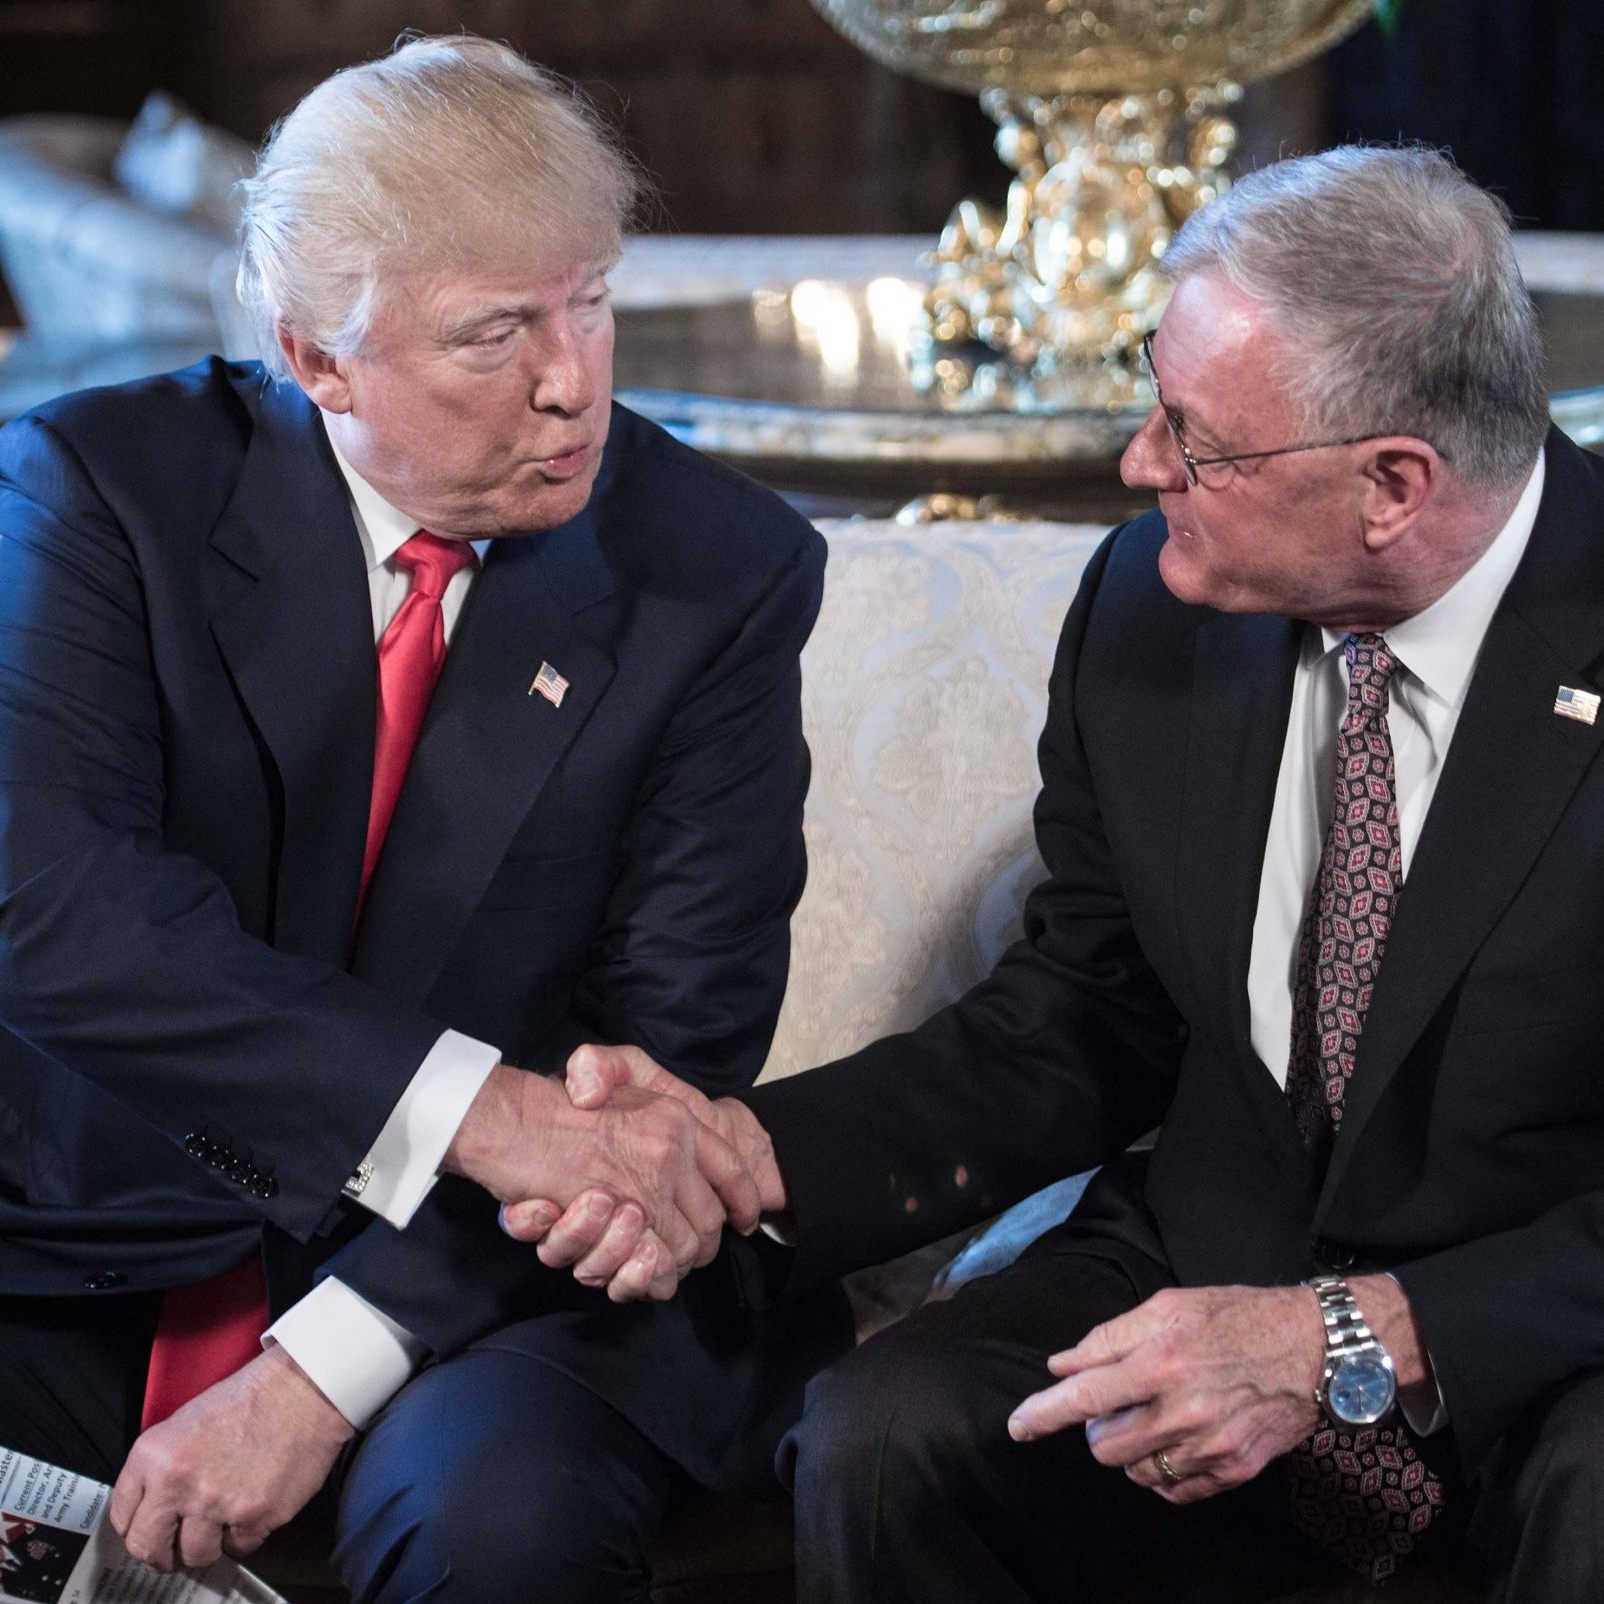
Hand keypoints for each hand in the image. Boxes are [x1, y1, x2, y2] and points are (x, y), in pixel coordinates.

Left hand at [109, 1344, 352, 1571]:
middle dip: (161, 1553)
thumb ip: (162, 1468)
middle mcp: (178, 1484)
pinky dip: (244, 1535)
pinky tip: (251, 1509)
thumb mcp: (187, 1421)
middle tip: (175, 1547)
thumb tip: (152, 1509)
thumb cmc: (251, 1398)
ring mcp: (217, 1504)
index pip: (122, 1519)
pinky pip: (239, 1548)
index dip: (138, 1527)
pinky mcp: (255, 1516)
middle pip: (148, 1549)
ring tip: (221, 1524)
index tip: (150, 1531)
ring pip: (195, 1556)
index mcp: (154, 1456)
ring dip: (207, 1545)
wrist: (304, 1388)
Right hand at [500, 1044, 786, 1290]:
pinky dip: (647, 1273)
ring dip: (671, 1261)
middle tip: (687, 1248)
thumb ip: (619, 1071)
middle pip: (711, 1219)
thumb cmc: (551, 1102)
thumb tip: (635, 1106)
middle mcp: (669, 1151)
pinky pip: (654, 1265)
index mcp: (674, 1117)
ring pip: (684, 1248)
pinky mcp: (618, 1222)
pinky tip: (636, 1260)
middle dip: (703, 1242)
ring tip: (652, 1254)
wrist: (510, 1124)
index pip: (733, 1168)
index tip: (744, 1218)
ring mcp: (645, 1189)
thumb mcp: (600, 1067)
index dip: (744, 1199)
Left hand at [1006, 1285, 1324, 1504]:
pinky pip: (1176, 1491)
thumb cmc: (1235, 1317)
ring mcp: (1211, 1447)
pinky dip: (1163, 1473)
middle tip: (1119, 1403)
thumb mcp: (1169, 1307)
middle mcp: (1183, 1411)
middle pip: (1106, 1447)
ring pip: (1137, 1473)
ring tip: (1151, 1417)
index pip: (1085, 1398)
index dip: (1043, 1414)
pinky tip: (1174, 1441)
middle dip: (1099, 1429)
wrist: (1312, 1348)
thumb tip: (1062, 1366)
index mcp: (1161, 1362)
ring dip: (1131, 1450)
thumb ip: (1109, 1337)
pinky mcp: (1235, 1471)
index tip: (1016, 1427)